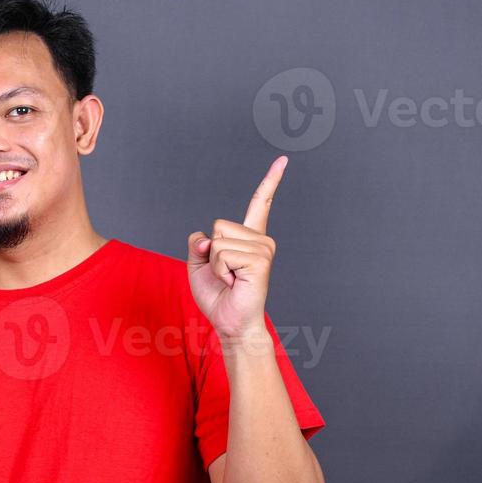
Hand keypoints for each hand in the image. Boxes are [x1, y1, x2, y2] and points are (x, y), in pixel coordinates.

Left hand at [186, 156, 285, 343]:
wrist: (229, 322)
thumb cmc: (218, 295)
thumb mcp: (199, 265)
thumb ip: (198, 244)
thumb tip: (205, 237)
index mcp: (250, 237)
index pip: (260, 203)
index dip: (271, 181)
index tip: (283, 160)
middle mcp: (261, 239)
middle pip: (218, 225)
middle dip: (211, 252)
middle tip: (226, 274)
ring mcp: (264, 249)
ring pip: (218, 241)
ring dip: (215, 264)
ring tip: (230, 279)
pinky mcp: (260, 261)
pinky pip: (222, 254)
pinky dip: (219, 271)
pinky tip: (234, 282)